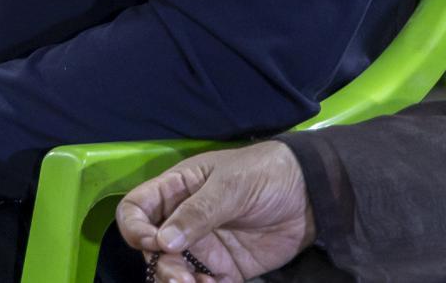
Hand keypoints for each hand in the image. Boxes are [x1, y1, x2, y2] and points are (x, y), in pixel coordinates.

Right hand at [116, 141, 317, 282]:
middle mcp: (182, 221)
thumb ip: (198, 213)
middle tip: (181, 278)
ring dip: (177, 282)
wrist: (311, 194)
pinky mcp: (228, 269)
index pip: (136, 210)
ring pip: (175, 270)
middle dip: (160, 265)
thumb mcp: (229, 186)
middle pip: (152, 248)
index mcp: (174, 192)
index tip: (154, 242)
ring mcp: (204, 247)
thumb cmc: (262, 174)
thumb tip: (163, 242)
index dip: (135, 227)